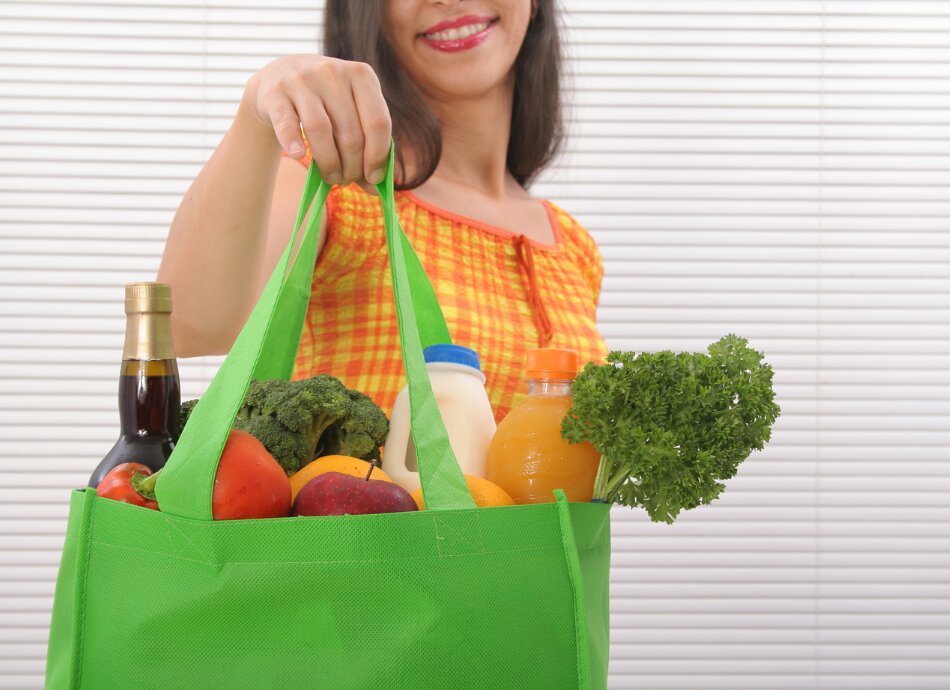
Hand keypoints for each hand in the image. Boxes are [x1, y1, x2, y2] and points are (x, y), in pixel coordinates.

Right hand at [243, 55, 391, 188]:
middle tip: (347, 180)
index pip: (377, 122)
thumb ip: (367, 146)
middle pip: (350, 132)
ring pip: (321, 130)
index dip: (377, 156)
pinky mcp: (275, 92)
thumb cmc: (325, 103)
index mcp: (361, 75)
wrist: (279, 76)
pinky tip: (298, 155)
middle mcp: (333, 73)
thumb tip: (376, 188)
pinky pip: (287, 123)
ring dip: (329, 163)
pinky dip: (293, 142)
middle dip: (352, 166)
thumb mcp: (350, 114)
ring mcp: (302, 79)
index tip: (373, 178)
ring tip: (331, 177)